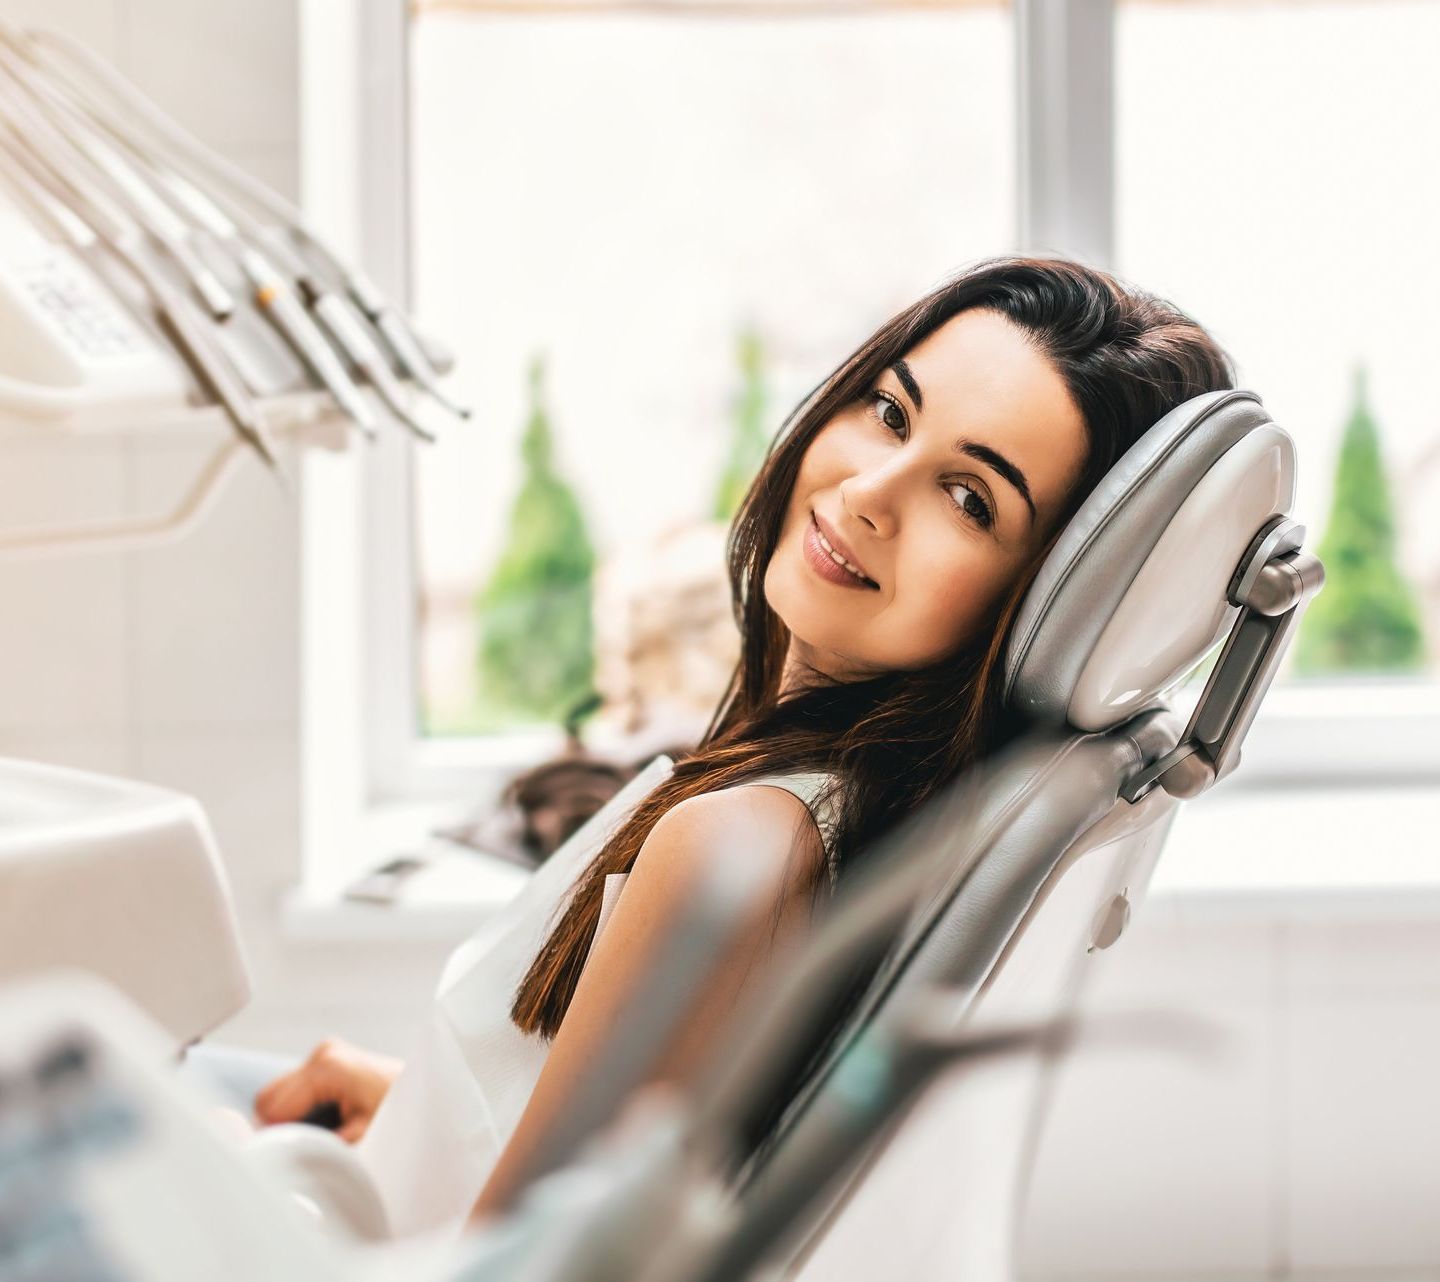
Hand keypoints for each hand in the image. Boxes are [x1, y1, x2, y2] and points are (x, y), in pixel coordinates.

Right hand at [253, 1037, 402, 1143]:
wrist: (428, 1091)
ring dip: (289, 1118)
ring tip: (316, 1138)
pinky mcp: (328, 1059)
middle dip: (278, 1126)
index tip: (283, 1158)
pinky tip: (321, 1124)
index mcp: (328, 1067)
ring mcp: (326, 1052)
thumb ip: (322, 1147)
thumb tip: (288, 1157)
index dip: (273, 1136)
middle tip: (299, 1151)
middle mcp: (324, 1053)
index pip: (270, 1106)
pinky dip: (299, 1109)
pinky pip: (294, 1089)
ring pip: (279, 1093)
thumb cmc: (401, 1112)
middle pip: (269, 1097)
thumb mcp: (362, 1136)